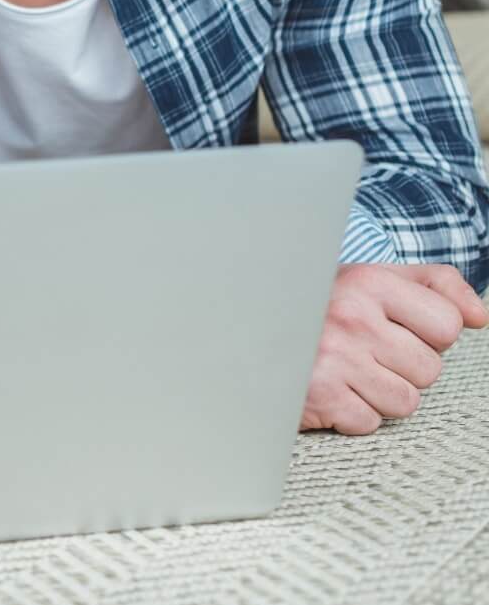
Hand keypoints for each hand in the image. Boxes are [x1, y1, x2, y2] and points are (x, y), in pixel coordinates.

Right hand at [300, 263, 488, 433]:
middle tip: (361, 351)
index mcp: (367, 281)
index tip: (391, 327)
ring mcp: (333, 359)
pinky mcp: (319, 398)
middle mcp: (350, 317)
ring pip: (406, 401)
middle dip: (401, 366)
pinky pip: (370, 423)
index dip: (426, 333)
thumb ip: (434, 286)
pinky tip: (327, 389)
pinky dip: (350, 413)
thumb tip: (481, 317)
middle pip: (430, 369)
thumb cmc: (316, 307)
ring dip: (378, 394)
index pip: (448, 324)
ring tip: (345, 371)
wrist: (239, 331)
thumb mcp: (370, 280)